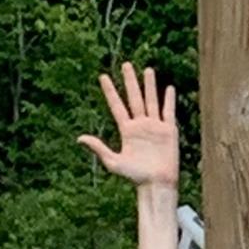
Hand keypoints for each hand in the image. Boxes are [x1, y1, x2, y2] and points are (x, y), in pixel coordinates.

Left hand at [78, 64, 180, 194]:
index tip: (103, 77)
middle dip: (130, 81)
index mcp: (126, 131)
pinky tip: (169, 88)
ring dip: (150, 85)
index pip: (117, 106)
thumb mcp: (113, 162)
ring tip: (148, 70)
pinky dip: (169, 100)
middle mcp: (140, 125)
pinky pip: (168, 111)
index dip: (110, 91)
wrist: (157, 183)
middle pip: (134, 98)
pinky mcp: (169, 130)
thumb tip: (79, 138)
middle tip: (126, 65)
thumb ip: (99, 148)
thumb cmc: (135, 176)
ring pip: (151, 100)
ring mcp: (155, 127)